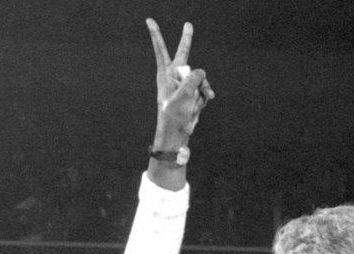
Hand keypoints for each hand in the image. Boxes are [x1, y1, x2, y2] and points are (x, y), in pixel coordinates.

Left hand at [147, 20, 213, 141]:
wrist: (178, 133)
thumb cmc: (174, 116)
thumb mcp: (183, 95)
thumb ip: (194, 78)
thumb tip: (201, 72)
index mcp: (166, 75)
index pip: (161, 50)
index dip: (156, 35)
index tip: (149, 21)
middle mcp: (175, 77)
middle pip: (183, 54)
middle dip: (187, 40)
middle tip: (188, 24)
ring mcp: (185, 83)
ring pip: (201, 76)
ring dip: (203, 88)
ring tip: (196, 101)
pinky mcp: (193, 92)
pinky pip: (204, 88)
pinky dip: (204, 96)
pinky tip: (199, 105)